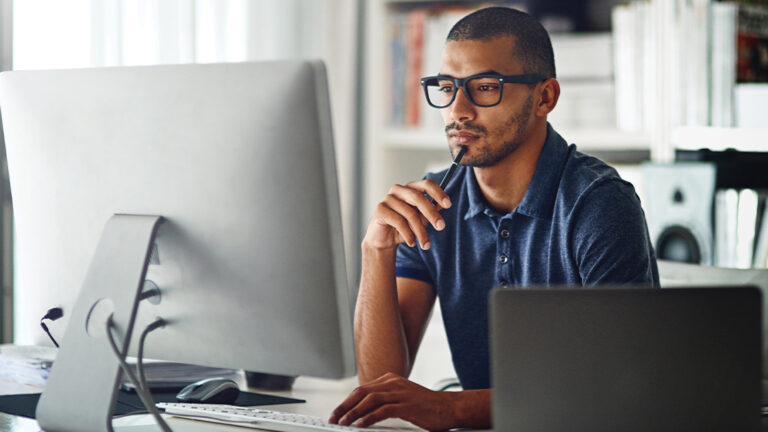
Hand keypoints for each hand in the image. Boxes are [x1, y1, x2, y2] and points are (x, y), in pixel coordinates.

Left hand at [328, 373, 457, 430]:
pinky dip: (368, 418)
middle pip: (361, 392)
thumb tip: (363, 414)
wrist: (450, 407)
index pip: (361, 390)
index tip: (336, 413)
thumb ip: (385, 402)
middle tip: (332, 418)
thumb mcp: (402, 399)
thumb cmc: (426, 407)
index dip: (346, 402)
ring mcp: (400, 393)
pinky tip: (360, 425)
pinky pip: (382, 410)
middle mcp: (393, 383)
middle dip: (344, 406)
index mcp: (390, 380)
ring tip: (342, 423)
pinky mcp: (407, 405)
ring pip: (369, 400)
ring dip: (352, 412)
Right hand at [364, 180, 450, 250]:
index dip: (438, 193)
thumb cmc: (404, 227)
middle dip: (431, 213)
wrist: (384, 240)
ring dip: (420, 231)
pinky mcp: (380, 209)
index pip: (426, 184)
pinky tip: (412, 242)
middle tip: (441, 227)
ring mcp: (388, 198)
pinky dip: (408, 234)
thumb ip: (431, 211)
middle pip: (418, 197)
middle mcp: (399, 190)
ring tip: (425, 245)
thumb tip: (442, 206)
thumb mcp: (421, 220)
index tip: (448, 205)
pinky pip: (398, 221)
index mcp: (411, 188)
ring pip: (410, 213)